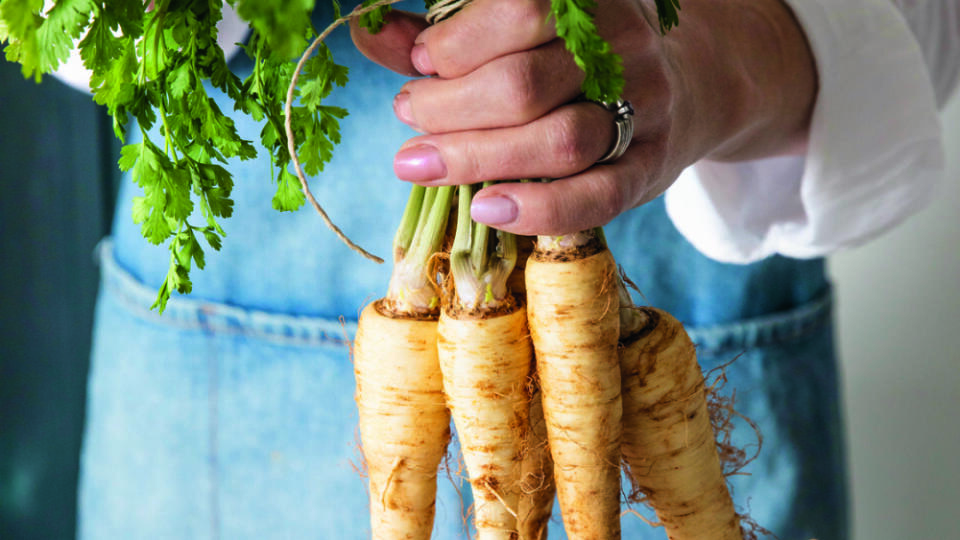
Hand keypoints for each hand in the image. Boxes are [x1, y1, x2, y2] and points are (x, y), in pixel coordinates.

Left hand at [351, 0, 815, 235]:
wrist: (689, 84)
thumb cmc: (579, 55)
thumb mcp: (524, 28)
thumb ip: (450, 31)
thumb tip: (368, 33)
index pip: (522, 10)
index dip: (456, 42)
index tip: (421, 63)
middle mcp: (624, 47)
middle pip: (525, 84)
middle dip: (449, 107)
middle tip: (411, 115)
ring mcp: (646, 110)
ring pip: (558, 141)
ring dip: (476, 156)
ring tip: (419, 163)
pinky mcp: (651, 169)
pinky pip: (597, 197)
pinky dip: (537, 208)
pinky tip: (485, 207)